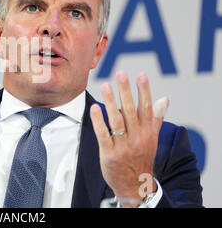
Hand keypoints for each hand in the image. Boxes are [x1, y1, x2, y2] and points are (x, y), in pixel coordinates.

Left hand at [90, 71, 168, 206]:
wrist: (135, 186)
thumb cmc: (142, 158)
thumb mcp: (151, 139)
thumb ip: (155, 119)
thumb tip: (164, 99)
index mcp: (147, 133)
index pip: (146, 109)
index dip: (144, 91)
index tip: (141, 75)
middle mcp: (137, 139)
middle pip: (131, 111)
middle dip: (126, 92)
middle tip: (121, 74)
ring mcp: (123, 147)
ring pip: (117, 121)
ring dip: (111, 102)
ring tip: (105, 85)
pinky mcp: (109, 155)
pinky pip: (104, 136)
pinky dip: (99, 122)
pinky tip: (95, 108)